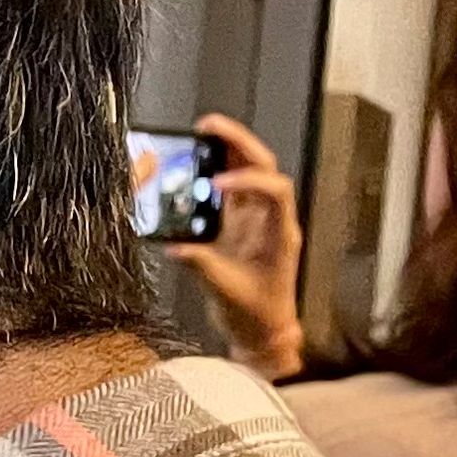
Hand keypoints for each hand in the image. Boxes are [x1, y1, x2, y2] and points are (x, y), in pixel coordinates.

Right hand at [162, 112, 304, 378]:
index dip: (248, 180)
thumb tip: (176, 245)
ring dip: (229, 149)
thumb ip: (202, 264)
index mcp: (280, 232)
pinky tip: (196, 162)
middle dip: (239, 142)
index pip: (275, 190)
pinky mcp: (240, 224)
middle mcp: (272, 219)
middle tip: (209, 126)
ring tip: (203, 133)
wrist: (262, 330)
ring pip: (250, 171)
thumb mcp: (227, 290)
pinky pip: (232, 189)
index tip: (217, 185)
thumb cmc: (255, 314)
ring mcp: (257, 219)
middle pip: (265, 167)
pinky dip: (216, 171)